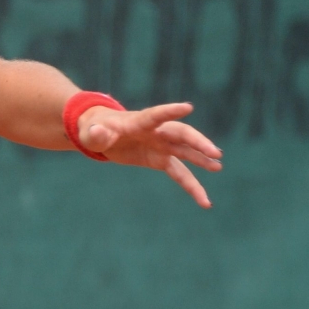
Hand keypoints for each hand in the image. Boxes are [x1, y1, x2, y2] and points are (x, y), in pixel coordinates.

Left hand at [77, 102, 222, 207]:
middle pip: (180, 134)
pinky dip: (191, 186)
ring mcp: (161, 146)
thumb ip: (96, 135)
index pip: (155, 116)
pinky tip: (204, 200)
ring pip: (186, 153)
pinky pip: (180, 173)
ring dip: (201, 160)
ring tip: (217, 167)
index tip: (188, 107)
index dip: (170, 111)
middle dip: (197, 142)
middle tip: (215, 153)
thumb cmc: (95, 130)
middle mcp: (156, 132)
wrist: (101, 134)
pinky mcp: (161, 159)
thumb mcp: (91, 133)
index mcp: (138, 121)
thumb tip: (97, 133)